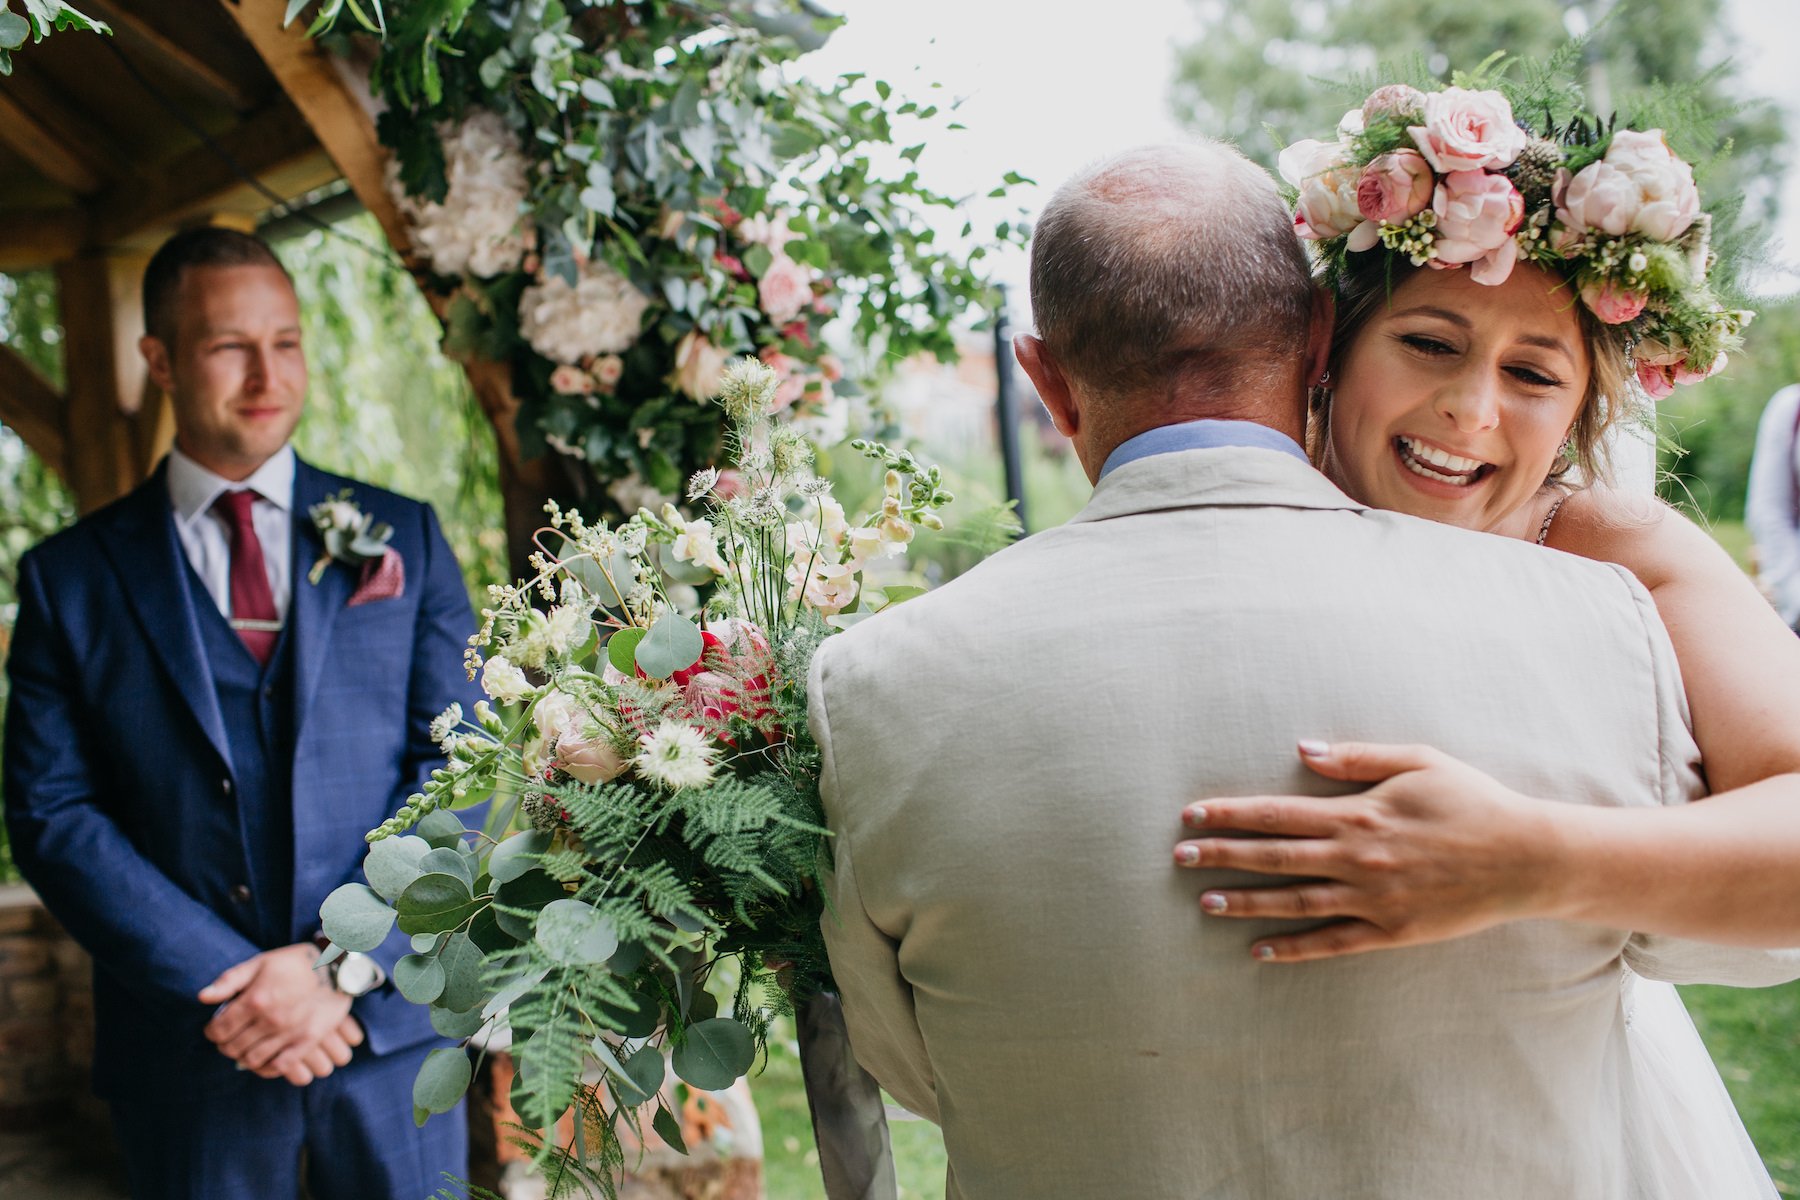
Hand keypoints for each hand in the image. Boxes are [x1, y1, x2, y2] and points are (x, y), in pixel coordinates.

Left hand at [198, 944, 357, 1084]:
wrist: (337, 966)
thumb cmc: (295, 963)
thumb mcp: (260, 962)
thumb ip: (229, 980)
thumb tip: (202, 997)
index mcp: (255, 999)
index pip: (220, 1029)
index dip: (212, 1032)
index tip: (215, 1029)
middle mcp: (270, 1020)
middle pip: (233, 1047)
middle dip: (225, 1045)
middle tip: (228, 1040)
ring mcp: (289, 1033)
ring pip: (252, 1059)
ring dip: (242, 1057)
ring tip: (244, 1048)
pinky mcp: (307, 1041)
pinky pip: (279, 1066)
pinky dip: (266, 1068)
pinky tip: (263, 1059)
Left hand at [1173, 741, 1565, 962]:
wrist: (1526, 858)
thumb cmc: (1472, 801)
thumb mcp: (1418, 761)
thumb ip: (1357, 758)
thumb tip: (1303, 748)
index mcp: (1358, 815)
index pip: (1277, 814)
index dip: (1230, 815)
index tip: (1192, 816)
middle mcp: (1357, 859)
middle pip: (1274, 857)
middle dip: (1222, 856)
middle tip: (1178, 858)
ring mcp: (1372, 900)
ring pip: (1294, 902)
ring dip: (1245, 902)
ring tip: (1204, 902)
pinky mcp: (1390, 932)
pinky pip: (1331, 943)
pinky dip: (1292, 947)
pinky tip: (1257, 950)